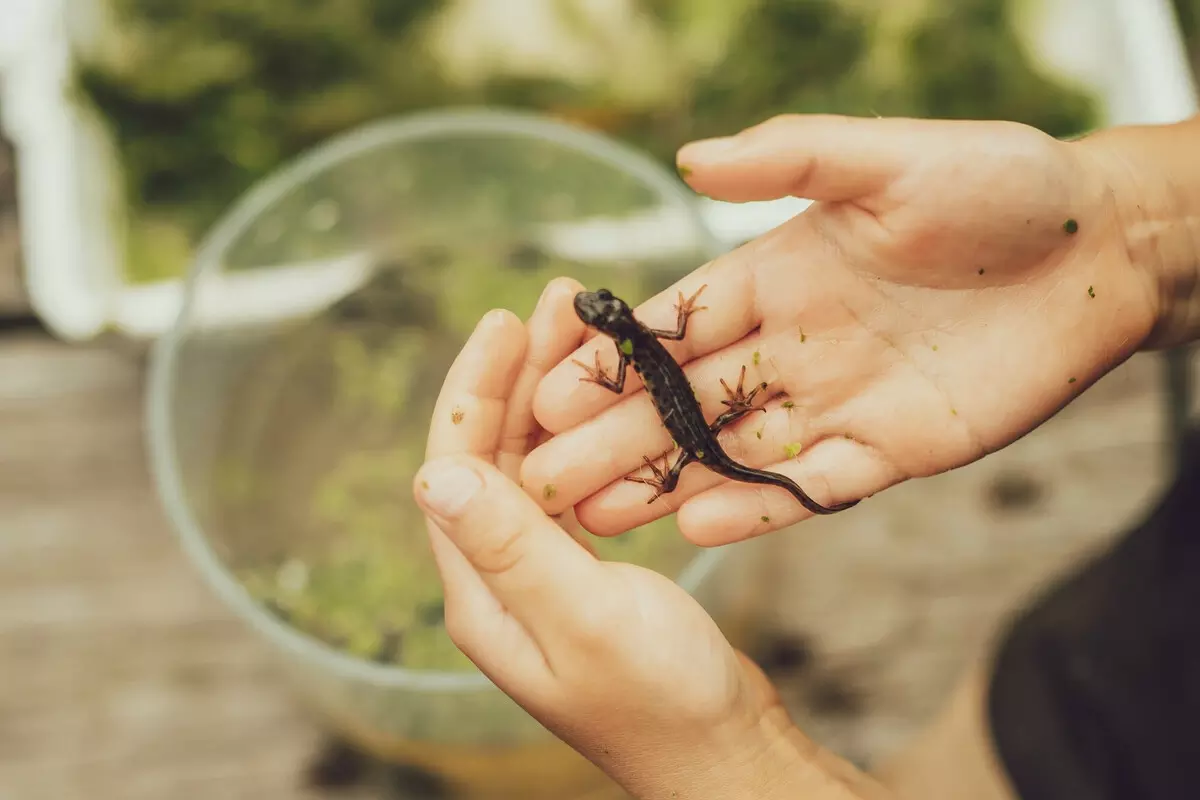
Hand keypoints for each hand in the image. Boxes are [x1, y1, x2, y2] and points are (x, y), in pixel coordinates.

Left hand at [414, 279, 854, 798]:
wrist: (719, 751)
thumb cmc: (662, 697)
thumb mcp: (586, 616)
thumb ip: (513, 546)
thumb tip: (431, 474)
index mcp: (480, 589)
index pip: (454, 465)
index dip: (474, 387)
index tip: (505, 321)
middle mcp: (496, 578)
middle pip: (489, 453)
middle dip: (515, 374)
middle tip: (555, 303)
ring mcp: (537, 575)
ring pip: (529, 462)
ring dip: (549, 397)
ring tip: (583, 331)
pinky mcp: (580, 575)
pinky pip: (566, 486)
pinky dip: (581, 436)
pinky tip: (605, 404)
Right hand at [519, 114, 1164, 545]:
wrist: (1103, 252)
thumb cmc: (999, 186)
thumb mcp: (889, 159)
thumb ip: (790, 158)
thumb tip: (688, 158)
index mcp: (777, 272)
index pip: (675, 324)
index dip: (611, 359)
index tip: (545, 392)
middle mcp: (793, 342)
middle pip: (685, 398)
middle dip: (615, 436)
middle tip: (544, 477)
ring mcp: (838, 400)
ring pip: (732, 449)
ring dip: (664, 481)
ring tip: (595, 515)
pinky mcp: (891, 450)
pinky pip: (812, 485)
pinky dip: (759, 504)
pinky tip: (700, 523)